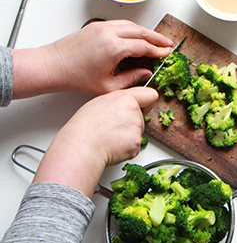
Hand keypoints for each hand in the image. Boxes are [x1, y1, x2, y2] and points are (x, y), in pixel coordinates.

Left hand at [12, 20, 172, 98]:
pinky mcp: (96, 25)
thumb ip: (131, 79)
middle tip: (168, 43)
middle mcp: (108, 33)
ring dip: (146, 31)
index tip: (166, 53)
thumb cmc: (75, 77)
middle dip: (157, 37)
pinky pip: (120, 23)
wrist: (53, 65)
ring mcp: (101, 26)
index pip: (143, 46)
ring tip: (156, 39)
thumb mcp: (107, 86)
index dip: (157, 50)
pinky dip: (133, 28)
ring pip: (131, 24)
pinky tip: (138, 35)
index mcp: (113, 48)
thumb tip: (145, 73)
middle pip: (141, 31)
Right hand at [32, 87, 157, 197]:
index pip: (150, 95)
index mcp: (124, 97)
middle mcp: (133, 110)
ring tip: (110, 137)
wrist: (80, 147)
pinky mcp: (136, 143)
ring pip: (138, 131)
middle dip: (133, 122)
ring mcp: (136, 127)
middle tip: (114, 127)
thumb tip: (124, 105)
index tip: (142, 107)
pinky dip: (127, 148)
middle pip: (142, 116)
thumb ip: (118, 101)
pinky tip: (113, 145)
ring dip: (129, 135)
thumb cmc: (84, 127)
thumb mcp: (99, 103)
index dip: (147, 102)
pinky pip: (135, 145)